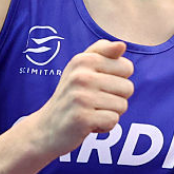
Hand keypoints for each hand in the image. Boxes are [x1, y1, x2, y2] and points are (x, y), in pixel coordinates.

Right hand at [25, 39, 134, 159]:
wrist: (45, 128)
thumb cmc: (70, 97)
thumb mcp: (80, 69)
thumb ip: (102, 52)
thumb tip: (121, 45)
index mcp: (83, 60)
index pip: (127, 67)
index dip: (117, 80)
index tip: (97, 85)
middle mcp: (80, 76)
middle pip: (128, 88)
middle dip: (115, 99)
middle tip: (92, 102)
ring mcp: (80, 97)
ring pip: (122, 106)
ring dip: (109, 114)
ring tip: (89, 112)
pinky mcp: (82, 118)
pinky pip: (113, 121)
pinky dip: (104, 127)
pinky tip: (88, 124)